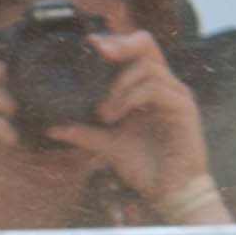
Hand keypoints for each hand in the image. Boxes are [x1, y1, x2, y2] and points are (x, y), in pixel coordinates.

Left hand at [85, 26, 214, 213]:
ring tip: (102, 112)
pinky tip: (115, 115)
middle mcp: (164, 85)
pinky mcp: (184, 107)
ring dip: (118, 85)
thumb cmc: (145, 167)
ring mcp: (176, 94)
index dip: (114, 42)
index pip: (134, 50)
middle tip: (97, 50)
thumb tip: (51, 128)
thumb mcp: (108, 145)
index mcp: (147, 88)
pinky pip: (155, 88)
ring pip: (147, 67)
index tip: (89, 43)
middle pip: (147, 43)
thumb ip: (84, 132)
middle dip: (120, 43)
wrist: (170, 192)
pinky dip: (130, 98)